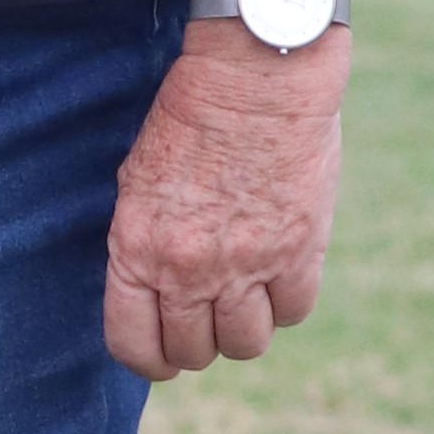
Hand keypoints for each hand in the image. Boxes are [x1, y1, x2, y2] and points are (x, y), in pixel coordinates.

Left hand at [105, 36, 344, 378]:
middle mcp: (188, 267)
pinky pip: (292, 312)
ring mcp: (246, 263)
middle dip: (198, 342)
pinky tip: (280, 272)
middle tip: (208, 317)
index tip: (163, 353)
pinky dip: (285, 301)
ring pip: (245, 344)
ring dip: (244, 328)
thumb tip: (154, 293)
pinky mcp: (298, 250)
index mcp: (138, 248)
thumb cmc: (191, 117)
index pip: (134, 345)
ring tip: (246, 295)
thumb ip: (144, 244)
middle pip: (194, 351)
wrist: (255, 75)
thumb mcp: (139, 182)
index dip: (150, 359)